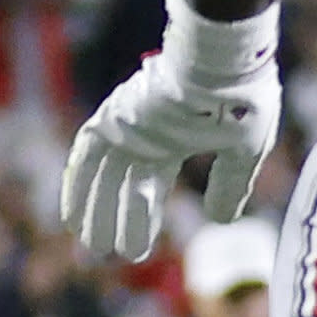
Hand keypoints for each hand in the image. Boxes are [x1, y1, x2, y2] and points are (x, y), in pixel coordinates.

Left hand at [53, 27, 282, 260]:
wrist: (224, 64)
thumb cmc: (242, 103)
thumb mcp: (243, 152)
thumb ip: (230, 184)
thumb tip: (221, 221)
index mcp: (176, 138)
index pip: (150, 184)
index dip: (142, 217)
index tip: (136, 249)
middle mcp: (147, 133)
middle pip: (122, 184)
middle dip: (113, 218)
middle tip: (107, 252)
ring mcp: (128, 125)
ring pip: (103, 175)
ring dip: (95, 209)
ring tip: (92, 245)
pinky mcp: (115, 117)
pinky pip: (86, 155)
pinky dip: (78, 184)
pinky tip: (72, 215)